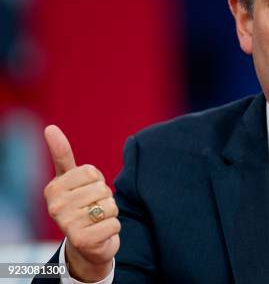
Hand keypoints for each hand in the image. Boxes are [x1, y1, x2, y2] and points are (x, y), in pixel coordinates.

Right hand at [43, 125, 119, 281]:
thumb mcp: (70, 179)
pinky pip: (114, 223)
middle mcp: (55, 207)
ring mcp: (67, 225)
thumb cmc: (81, 205)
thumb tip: (49, 127)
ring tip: (98, 219)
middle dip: (105, 197)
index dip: (96, 180)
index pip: (90, 172)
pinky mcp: (83, 240)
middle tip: (93, 207)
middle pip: (101, 189)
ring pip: (109, 205)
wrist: (88, 244)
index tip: (86, 190)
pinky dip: (114, 227)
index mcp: (52, 189)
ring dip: (111, 212)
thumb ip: (61, 154)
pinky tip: (101, 233)